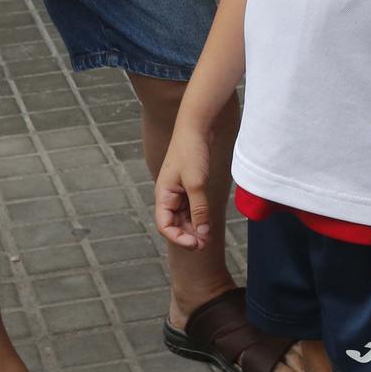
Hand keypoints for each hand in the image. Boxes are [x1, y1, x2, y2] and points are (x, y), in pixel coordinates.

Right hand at [152, 132, 213, 249]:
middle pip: (174, 224)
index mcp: (163, 195)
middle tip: (205, 244)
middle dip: (187, 235)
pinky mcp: (187, 185)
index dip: (178, 238)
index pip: (164, 225)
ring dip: (193, 227)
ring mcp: (177, 191)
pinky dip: (197, 216)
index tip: (196, 244)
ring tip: (207, 236)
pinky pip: (190, 207)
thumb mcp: (196, 183)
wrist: (196, 127)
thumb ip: (199, 209)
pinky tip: (207, 221)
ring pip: (182, 217)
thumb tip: (202, 232)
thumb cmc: (191, 152)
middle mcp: (168, 195)